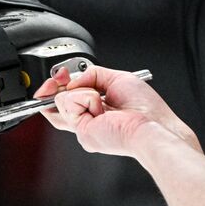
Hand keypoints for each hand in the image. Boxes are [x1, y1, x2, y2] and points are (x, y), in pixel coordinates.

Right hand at [35, 65, 199, 157]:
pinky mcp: (81, 131)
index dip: (59, 86)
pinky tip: (100, 109)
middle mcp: (87, 122)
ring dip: (82, 91)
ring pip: (61, 99)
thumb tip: (72, 80)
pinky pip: (70, 103)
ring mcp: (83, 128)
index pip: (67, 102)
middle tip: (60, 77)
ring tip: (102, 102)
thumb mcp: (117, 79)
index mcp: (97, 111)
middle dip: (53, 85)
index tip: (61, 75)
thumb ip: (92, 74)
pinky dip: (86, 97)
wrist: (151, 124)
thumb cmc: (145, 108)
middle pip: (54, 105)